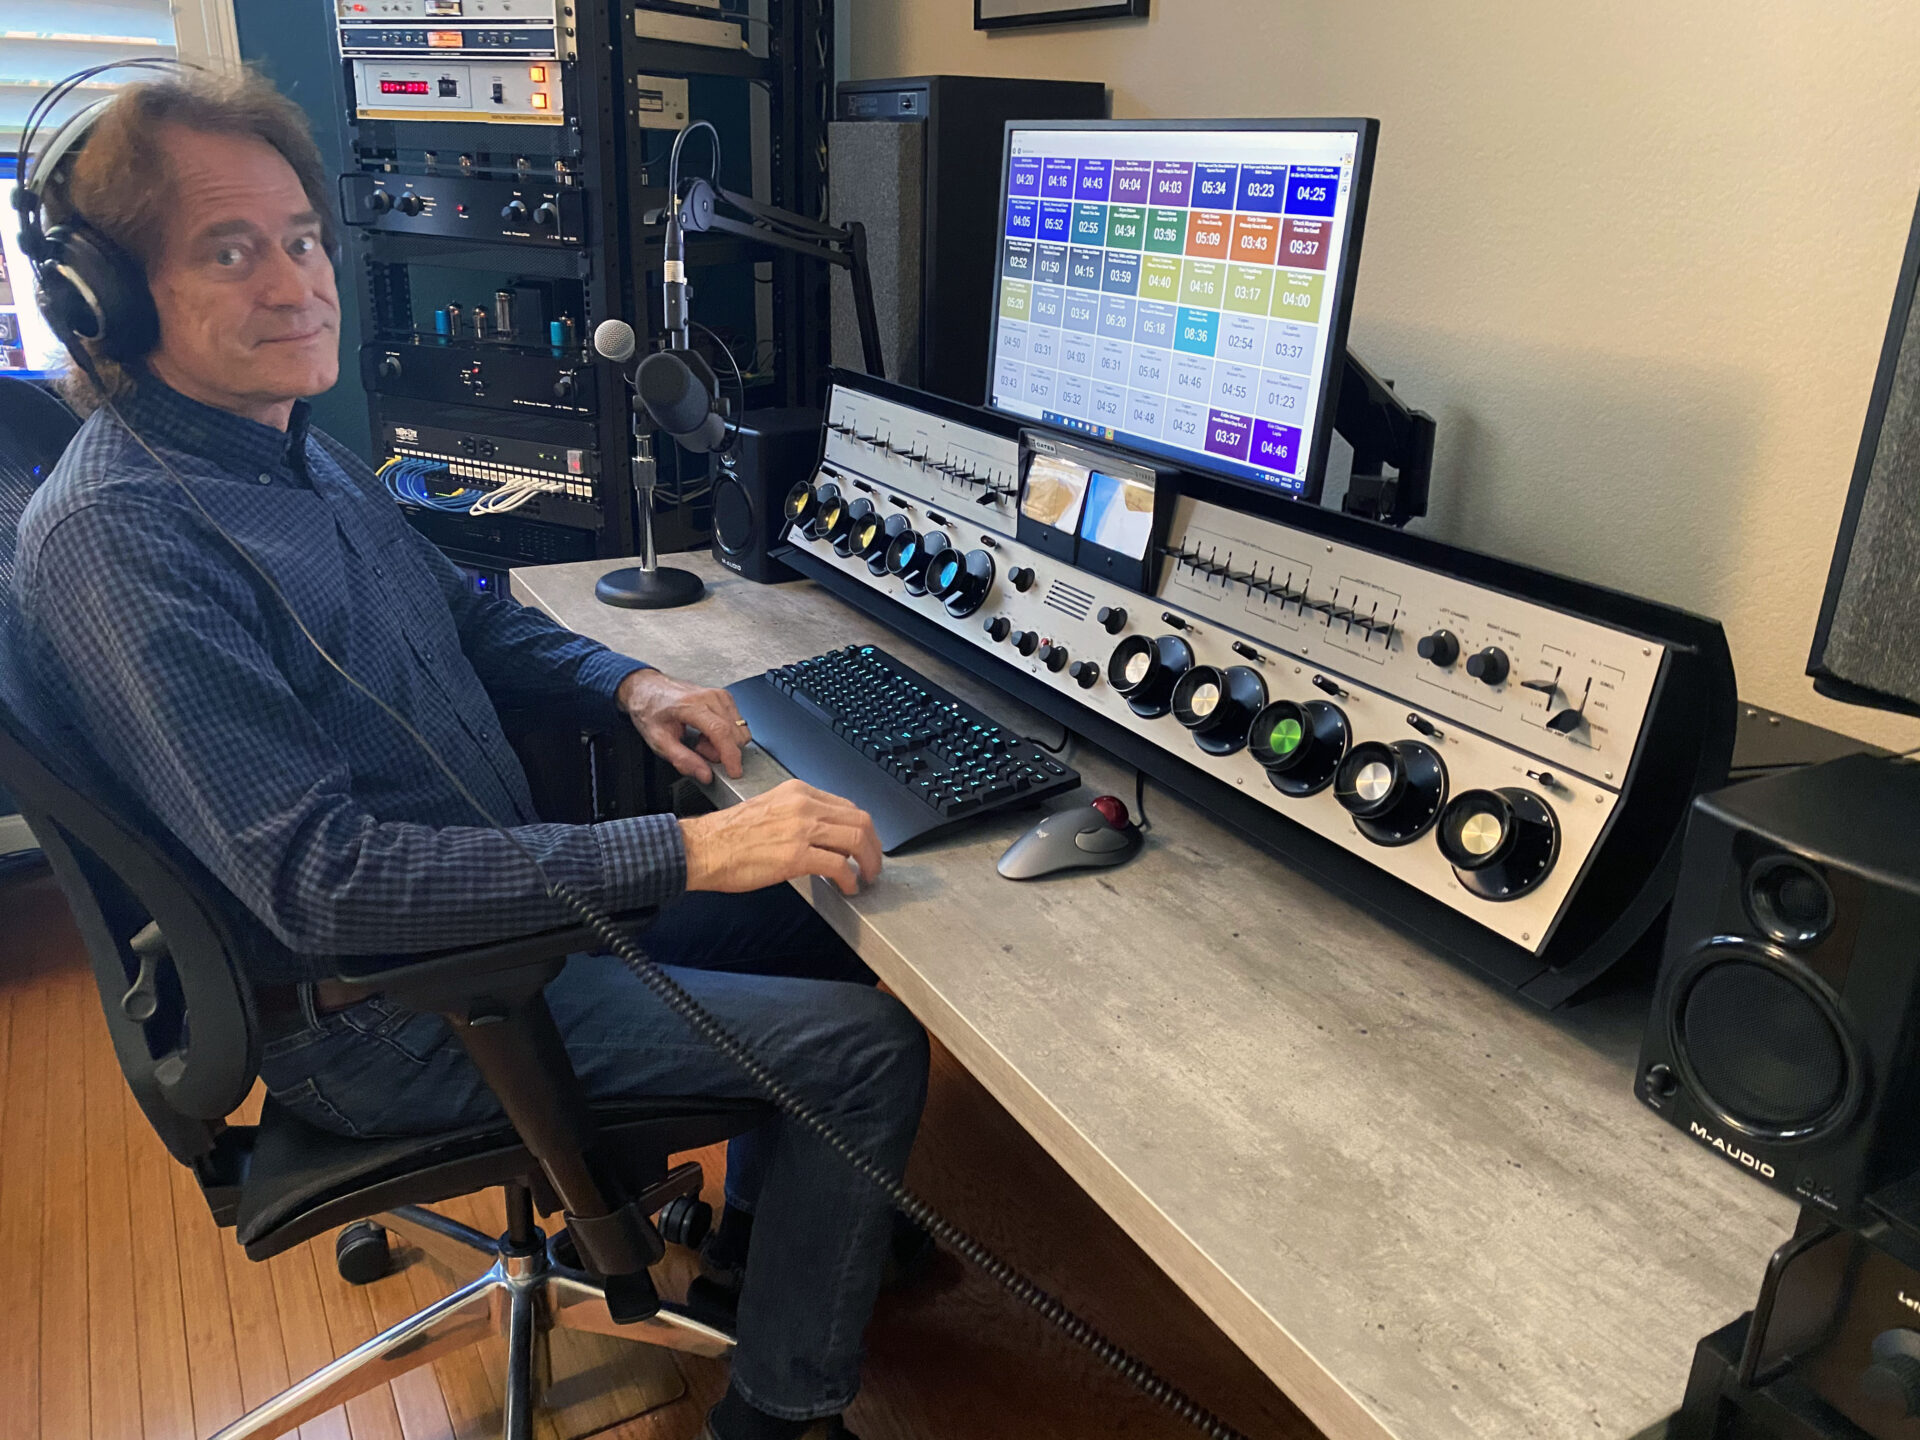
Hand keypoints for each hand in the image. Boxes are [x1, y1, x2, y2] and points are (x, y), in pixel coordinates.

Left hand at [617, 668, 747, 782]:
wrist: (648, 689)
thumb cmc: (651, 710)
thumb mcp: (659, 740)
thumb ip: (682, 759)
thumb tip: (704, 774)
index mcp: (691, 705)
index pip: (720, 732)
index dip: (730, 755)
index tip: (734, 771)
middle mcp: (710, 697)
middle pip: (733, 734)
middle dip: (720, 752)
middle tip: (698, 750)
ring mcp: (719, 695)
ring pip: (739, 730)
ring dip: (724, 743)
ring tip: (701, 740)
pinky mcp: (724, 697)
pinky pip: (737, 723)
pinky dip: (726, 734)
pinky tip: (707, 732)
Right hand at [680, 780, 882, 896]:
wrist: (703, 848)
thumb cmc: (728, 835)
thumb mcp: (770, 809)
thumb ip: (799, 816)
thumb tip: (824, 836)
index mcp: (798, 792)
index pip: (846, 805)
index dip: (861, 828)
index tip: (864, 844)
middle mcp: (804, 805)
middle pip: (859, 820)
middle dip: (873, 846)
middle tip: (873, 864)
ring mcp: (802, 829)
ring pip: (856, 840)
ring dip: (868, 863)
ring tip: (865, 877)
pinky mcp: (796, 855)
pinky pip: (839, 866)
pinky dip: (849, 879)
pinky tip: (846, 887)